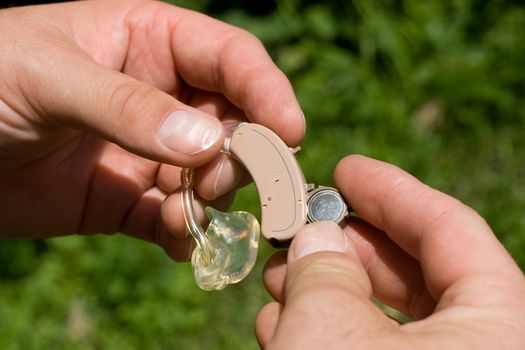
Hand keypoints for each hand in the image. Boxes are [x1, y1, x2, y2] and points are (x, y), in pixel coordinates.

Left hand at [0, 0, 303, 259]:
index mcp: (149, 42)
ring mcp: (150, 151)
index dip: (267, 90)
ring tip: (184, 210)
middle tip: (218, 180)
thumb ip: (126, 107)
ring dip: (212, 197)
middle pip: (236, 121)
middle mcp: (161, 96)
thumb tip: (205, 142)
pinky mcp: (131, 199)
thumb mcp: (48, 77)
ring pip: (213, 175)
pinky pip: (175, 219)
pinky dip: (186, 233)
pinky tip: (176, 240)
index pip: (230, 58)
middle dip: (243, 153)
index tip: (291, 131)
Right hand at [257, 155, 524, 348]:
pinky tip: (283, 323)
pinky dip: (331, 334)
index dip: (391, 191)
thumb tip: (317, 236)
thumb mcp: (330, 333)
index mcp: (502, 327)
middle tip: (299, 228)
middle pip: (417, 273)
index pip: (451, 230)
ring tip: (277, 278)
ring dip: (326, 291)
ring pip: (390, 320)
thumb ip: (324, 272)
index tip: (345, 169)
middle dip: (347, 246)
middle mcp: (487, 348)